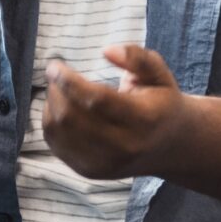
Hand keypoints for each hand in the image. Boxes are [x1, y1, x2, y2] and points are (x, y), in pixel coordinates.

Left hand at [41, 45, 189, 179]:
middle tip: (56, 75)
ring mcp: (105, 163)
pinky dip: (51, 122)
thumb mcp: (159, 74)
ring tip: (60, 90)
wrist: (170, 147)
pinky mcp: (89, 171)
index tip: (54, 66)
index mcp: (143, 119)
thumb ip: (137, 57)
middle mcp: (124, 146)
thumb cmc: (160, 102)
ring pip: (59, 131)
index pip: (96, 100)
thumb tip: (106, 50)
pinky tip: (62, 109)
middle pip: (72, 117)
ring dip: (51, 105)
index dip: (69, 81)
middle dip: (56, 91)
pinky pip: (55, 144)